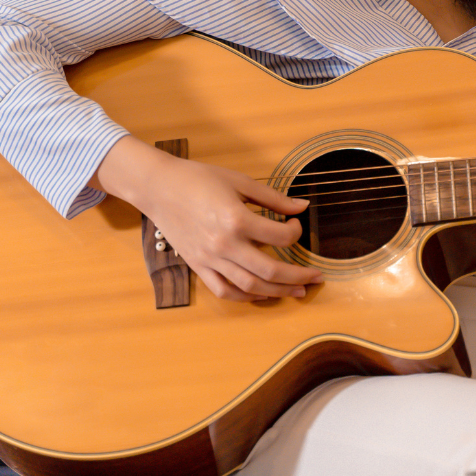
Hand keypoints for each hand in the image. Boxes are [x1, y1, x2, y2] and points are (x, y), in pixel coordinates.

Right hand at [94, 135, 323, 301]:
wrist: (159, 187)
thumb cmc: (199, 179)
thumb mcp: (240, 181)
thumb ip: (273, 197)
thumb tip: (303, 206)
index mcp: (236, 219)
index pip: (279, 236)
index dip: (296, 232)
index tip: (297, 226)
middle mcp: (224, 244)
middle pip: (270, 270)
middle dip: (298, 275)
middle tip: (317, 276)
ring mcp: (209, 259)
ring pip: (250, 286)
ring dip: (278, 291)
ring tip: (297, 291)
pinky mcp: (198, 266)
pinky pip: (224, 290)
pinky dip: (246, 297)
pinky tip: (263, 294)